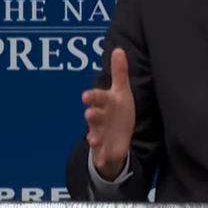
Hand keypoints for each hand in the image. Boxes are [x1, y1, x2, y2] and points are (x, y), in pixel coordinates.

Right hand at [82, 48, 134, 179]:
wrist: (116, 139)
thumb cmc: (118, 111)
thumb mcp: (120, 92)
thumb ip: (119, 72)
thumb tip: (118, 49)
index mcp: (104, 104)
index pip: (98, 98)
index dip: (93, 97)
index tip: (86, 96)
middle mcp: (99, 119)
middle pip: (95, 116)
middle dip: (92, 114)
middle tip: (89, 112)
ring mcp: (100, 134)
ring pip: (95, 134)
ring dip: (94, 136)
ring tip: (93, 138)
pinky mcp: (104, 150)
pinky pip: (101, 154)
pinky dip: (101, 156)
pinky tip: (102, 158)